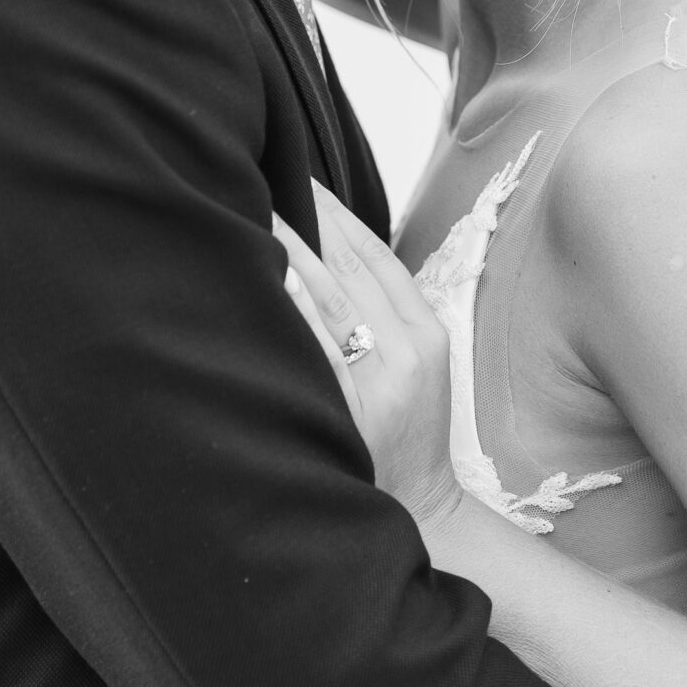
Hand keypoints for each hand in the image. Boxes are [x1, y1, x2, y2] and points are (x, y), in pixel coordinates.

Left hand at [273, 187, 459, 528]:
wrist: (421, 505)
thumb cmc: (411, 432)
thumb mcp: (421, 365)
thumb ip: (389, 315)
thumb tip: (334, 254)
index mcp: (428, 333)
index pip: (380, 258)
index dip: (342, 216)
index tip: (308, 181)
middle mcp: (407, 351)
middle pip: (352, 269)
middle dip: (311, 222)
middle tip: (269, 183)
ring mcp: (379, 382)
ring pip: (331, 300)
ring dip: (293, 253)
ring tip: (259, 216)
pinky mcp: (352, 410)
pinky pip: (316, 349)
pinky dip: (294, 310)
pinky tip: (271, 280)